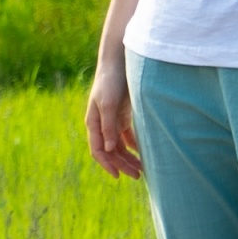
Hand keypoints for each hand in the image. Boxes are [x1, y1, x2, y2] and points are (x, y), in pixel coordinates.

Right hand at [84, 59, 142, 179]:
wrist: (118, 62)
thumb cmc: (110, 81)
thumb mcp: (109, 104)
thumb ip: (108, 126)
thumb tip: (109, 149)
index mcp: (94, 123)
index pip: (98, 150)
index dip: (107, 165)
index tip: (118, 176)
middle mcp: (102, 125)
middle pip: (111, 152)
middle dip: (122, 165)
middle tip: (137, 176)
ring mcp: (112, 121)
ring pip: (119, 146)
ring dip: (129, 158)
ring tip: (142, 169)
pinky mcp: (122, 116)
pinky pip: (127, 137)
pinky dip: (134, 146)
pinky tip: (144, 153)